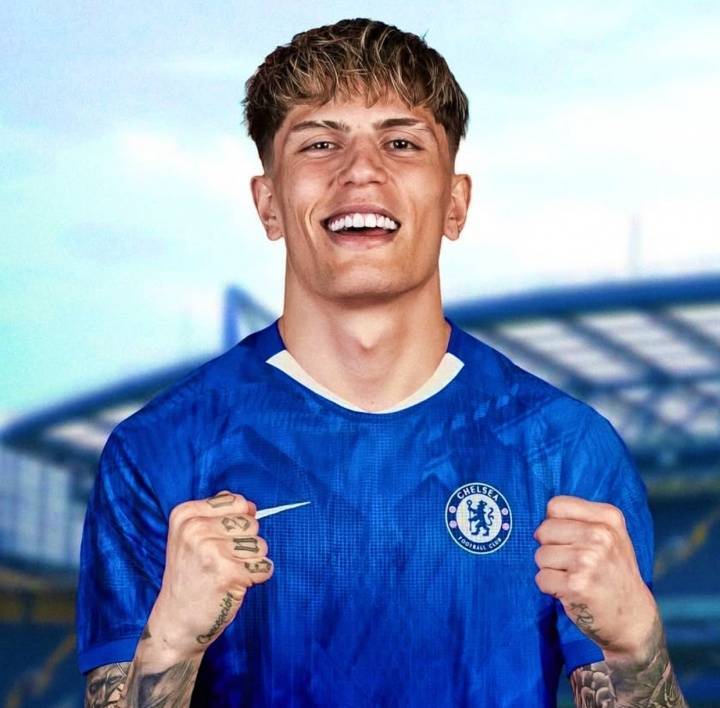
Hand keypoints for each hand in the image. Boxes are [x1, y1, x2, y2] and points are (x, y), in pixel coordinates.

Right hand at [145, 490, 273, 661]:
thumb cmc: (190, 578)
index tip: (219, 541)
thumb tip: (251, 506)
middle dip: (245, 544)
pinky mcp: (228, 574)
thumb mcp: (191, 537)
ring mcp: (211, 551)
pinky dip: (256, 578)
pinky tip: (234, 586)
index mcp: (186, 515)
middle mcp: (196, 529)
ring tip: (227, 574)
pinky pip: (265, 567)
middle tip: (222, 563)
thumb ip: (219, 514)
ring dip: (251, 562)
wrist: (175, 623)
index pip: (238, 502)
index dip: (238, 522)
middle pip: (251, 523)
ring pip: (260, 545)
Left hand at [534, 495, 656, 660]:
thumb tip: (541, 518)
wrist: (634, 619)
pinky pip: (541, 578)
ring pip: (540, 555)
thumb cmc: (614, 574)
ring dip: (550, 569)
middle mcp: (600, 536)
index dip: (555, 523)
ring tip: (573, 578)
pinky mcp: (575, 585)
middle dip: (550, 548)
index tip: (569, 540)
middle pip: (544, 530)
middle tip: (572, 564)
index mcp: (608, 518)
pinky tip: (570, 591)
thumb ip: (580, 519)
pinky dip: (550, 587)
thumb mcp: (611, 536)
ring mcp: (587, 560)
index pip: (556, 505)